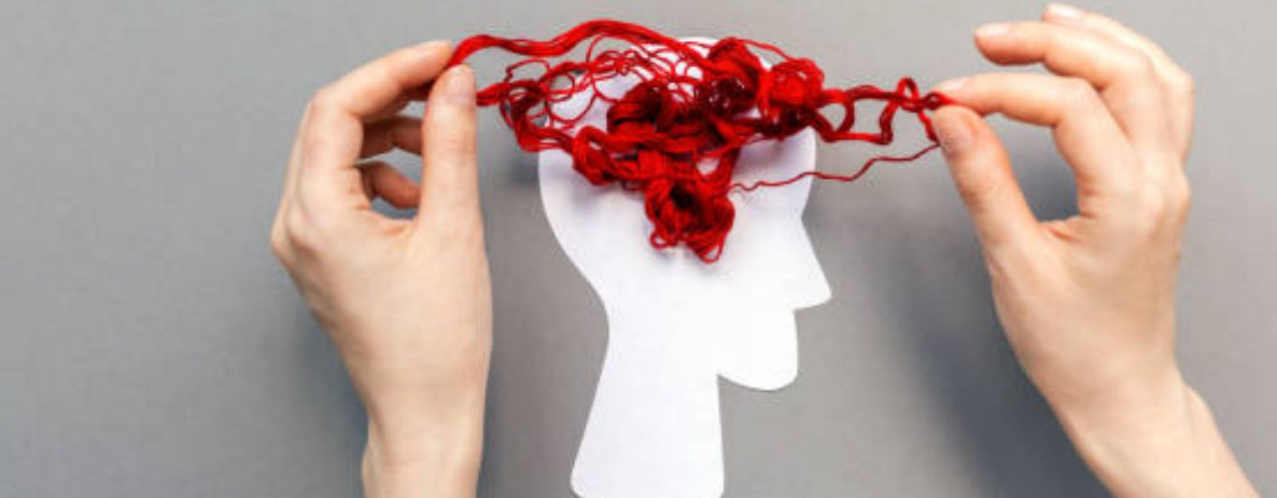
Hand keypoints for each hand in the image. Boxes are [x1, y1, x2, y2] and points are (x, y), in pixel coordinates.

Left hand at [270, 41, 488, 497]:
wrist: (424, 411)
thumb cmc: (435, 344)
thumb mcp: (454, 231)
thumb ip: (450, 147)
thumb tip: (453, 86)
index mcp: (316, 217)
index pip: (337, 109)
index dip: (393, 70)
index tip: (442, 58)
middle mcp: (295, 226)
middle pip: (329, 125)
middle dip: (390, 97)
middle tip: (446, 85)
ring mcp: (302, 242)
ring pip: (334, 154)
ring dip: (387, 134)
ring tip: (439, 148)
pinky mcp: (320, 255)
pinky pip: (340, 188)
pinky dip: (381, 173)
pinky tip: (419, 193)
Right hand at [932, 5, 1255, 497]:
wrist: (1118, 388)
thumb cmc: (1072, 344)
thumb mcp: (1014, 263)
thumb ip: (982, 181)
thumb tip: (953, 118)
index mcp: (1128, 201)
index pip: (1068, 107)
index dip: (1002, 90)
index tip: (949, 97)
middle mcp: (1160, 181)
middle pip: (1122, 71)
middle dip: (1051, 43)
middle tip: (986, 40)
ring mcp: (1168, 180)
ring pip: (1155, 77)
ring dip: (1100, 41)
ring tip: (1044, 24)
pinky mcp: (1159, 185)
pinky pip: (1162, 104)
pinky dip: (1125, 68)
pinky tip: (1089, 62)